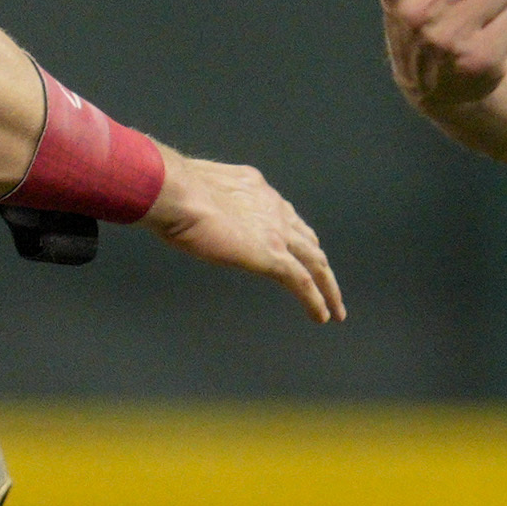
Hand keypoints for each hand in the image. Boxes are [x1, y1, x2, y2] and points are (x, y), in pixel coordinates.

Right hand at [145, 154, 347, 322]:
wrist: (177, 192)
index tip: (299, 248)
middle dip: (318, 261)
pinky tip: (322, 316)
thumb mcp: (192, 193)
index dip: (296, 235)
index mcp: (255, 189)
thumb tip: (190, 212)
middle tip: (325, 281)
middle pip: (307, 239)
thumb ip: (203, 203)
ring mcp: (275, 232)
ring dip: (328, 287)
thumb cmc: (171, 191)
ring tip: (334, 308)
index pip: (285, 215)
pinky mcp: (272, 255)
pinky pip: (303, 282)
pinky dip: (316, 300)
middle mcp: (273, 207)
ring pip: (315, 262)